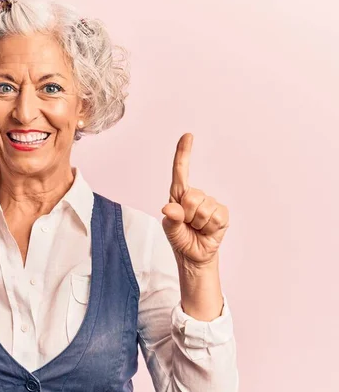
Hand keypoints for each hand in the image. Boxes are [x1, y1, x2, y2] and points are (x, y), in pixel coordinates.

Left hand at [161, 133, 229, 267]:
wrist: (194, 255)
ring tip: (197, 228)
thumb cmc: (180, 238)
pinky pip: (216, 217)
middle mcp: (195, 196)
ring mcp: (210, 203)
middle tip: (188, 225)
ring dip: (198, 223)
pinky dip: (210, 227)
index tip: (188, 136)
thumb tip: (169, 209)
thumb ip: (171, 219)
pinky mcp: (222, 213)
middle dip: (187, 215)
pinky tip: (207, 230)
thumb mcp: (170, 230)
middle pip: (192, 196)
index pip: (181, 171)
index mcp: (179, 196)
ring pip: (204, 208)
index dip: (184, 153)